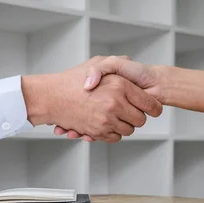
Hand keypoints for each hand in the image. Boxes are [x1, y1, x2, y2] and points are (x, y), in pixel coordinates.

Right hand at [22, 57, 162, 142]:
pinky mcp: (97, 132)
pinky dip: (111, 133)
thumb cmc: (71, 80)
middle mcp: (115, 103)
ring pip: (128, 130)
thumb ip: (117, 63)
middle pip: (140, 120)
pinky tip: (104, 123)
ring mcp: (106, 119)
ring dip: (123, 126)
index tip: (153, 110)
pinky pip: (114, 137)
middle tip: (129, 112)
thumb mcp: (96, 63)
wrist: (49, 96)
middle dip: (136, 118)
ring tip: (114, 116)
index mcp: (119, 85)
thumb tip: (131, 64)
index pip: (149, 103)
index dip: (154, 108)